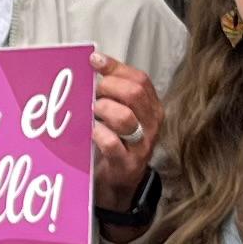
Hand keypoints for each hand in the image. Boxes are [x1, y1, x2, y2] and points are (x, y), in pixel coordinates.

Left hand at [90, 56, 163, 209]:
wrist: (120, 181)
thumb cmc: (117, 141)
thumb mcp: (121, 113)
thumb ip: (113, 91)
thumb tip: (93, 63)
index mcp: (151, 107)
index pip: (139, 79)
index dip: (116, 68)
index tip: (94, 61)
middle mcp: (151, 124)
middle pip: (134, 94)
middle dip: (108, 87)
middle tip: (92, 93)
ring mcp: (141, 145)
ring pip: (125, 118)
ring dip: (102, 110)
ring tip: (91, 112)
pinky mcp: (127, 163)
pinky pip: (112, 143)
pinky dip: (99, 134)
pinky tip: (91, 131)